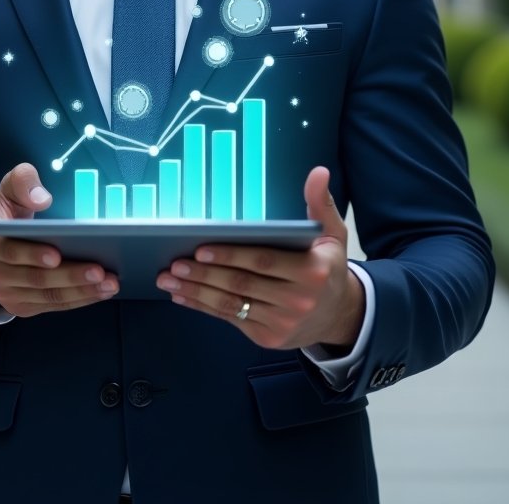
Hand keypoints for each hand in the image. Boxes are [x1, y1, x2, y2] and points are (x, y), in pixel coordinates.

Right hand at [0, 163, 118, 316]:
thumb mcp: (11, 188)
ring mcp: (7, 293)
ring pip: (48, 296)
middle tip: (100, 270)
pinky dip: (79, 299)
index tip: (57, 254)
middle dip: (69, 276)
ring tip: (109, 282)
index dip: (32, 254)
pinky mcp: (23, 306)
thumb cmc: (9, 213)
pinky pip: (54, 305)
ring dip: (81, 291)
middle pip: (35, 279)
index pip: (9, 251)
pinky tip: (101, 291)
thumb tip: (41, 198)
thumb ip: (22, 181)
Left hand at [154, 166, 364, 350]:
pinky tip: (183, 296)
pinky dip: (203, 307)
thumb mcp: (332, 234)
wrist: (340, 316)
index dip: (231, 256)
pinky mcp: (268, 337)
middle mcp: (297, 299)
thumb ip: (321, 203)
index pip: (263, 261)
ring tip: (168, 280)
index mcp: (312, 271)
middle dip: (204, 274)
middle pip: (242, 284)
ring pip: (231, 305)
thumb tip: (318, 172)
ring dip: (196, 292)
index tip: (201, 249)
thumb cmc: (328, 267)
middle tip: (174, 264)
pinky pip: (230, 320)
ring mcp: (282, 322)